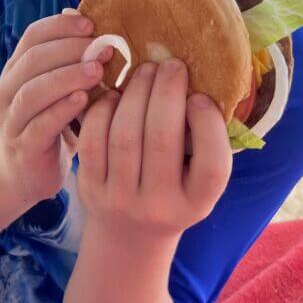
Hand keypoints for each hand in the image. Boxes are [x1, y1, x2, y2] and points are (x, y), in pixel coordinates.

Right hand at [0, 13, 112, 206]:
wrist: (26, 174)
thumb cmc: (52, 124)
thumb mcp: (60, 89)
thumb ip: (70, 60)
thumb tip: (88, 20)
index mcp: (17, 70)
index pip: (33, 36)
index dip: (61, 27)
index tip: (92, 25)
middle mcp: (9, 91)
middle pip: (33, 60)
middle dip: (70, 49)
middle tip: (104, 48)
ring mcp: (12, 120)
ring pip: (33, 91)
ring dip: (67, 77)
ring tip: (97, 71)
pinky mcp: (24, 147)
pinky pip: (40, 125)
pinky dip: (61, 110)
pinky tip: (84, 101)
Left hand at [76, 59, 232, 245]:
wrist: (129, 237)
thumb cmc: (174, 194)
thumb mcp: (197, 183)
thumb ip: (205, 144)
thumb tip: (203, 82)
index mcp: (197, 203)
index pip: (212, 165)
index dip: (208, 124)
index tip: (200, 96)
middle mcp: (160, 206)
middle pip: (162, 139)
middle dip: (166, 92)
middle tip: (171, 64)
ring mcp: (121, 199)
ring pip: (125, 135)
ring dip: (135, 93)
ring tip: (146, 71)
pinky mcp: (90, 188)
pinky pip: (93, 140)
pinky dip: (103, 110)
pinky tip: (115, 94)